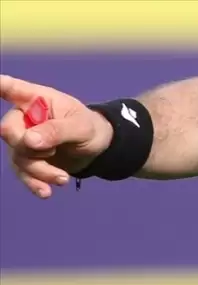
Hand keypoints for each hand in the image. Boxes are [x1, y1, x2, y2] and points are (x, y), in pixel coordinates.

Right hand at [0, 75, 112, 198]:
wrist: (96, 149)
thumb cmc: (89, 127)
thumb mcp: (81, 127)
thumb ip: (56, 130)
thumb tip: (29, 141)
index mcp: (37, 98)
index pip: (11, 88)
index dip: (0, 86)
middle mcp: (24, 117)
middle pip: (9, 131)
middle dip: (29, 148)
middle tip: (52, 153)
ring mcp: (23, 139)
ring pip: (18, 157)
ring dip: (39, 171)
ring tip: (63, 178)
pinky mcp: (28, 160)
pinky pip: (23, 173)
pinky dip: (34, 183)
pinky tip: (46, 192)